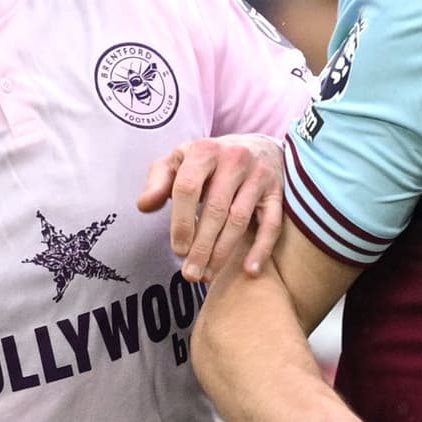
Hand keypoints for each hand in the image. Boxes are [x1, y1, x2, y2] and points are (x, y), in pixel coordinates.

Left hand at [137, 134, 283, 283]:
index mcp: (204, 150)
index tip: (178, 250)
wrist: (258, 146)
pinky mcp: (277, 192)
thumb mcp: (180, 160)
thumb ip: (159, 181)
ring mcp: (259, 175)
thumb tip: (144, 206)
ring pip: (239, 220)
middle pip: (215, 209)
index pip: (187, 188)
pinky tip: (249, 271)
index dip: (181, 222)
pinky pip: (271, 225)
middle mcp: (234, 159)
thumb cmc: (210, 160)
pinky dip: (261, 250)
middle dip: (201, 246)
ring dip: (223, 252)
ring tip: (208, 275)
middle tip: (191, 274)